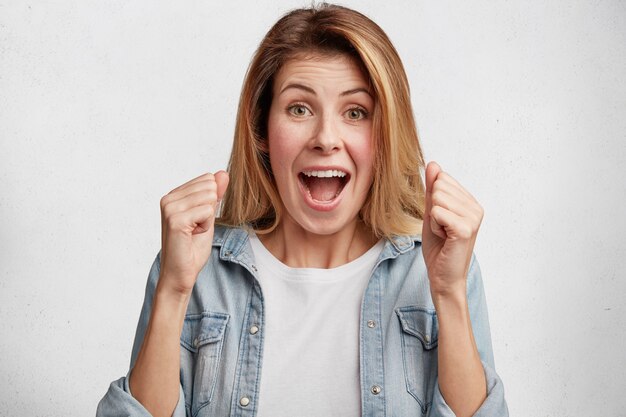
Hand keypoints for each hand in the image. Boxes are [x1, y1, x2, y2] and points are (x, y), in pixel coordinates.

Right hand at [158, 171, 228, 295]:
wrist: (180, 274)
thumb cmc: (192, 248)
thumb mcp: (208, 216)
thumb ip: (215, 194)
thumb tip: (223, 173)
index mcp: (174, 195)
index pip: (208, 180)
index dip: (211, 204)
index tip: (198, 222)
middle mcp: (168, 198)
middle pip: (210, 187)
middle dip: (211, 211)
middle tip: (196, 229)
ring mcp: (170, 208)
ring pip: (210, 198)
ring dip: (208, 219)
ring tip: (194, 232)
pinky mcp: (175, 220)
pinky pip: (208, 211)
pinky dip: (206, 226)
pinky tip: (192, 236)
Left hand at [421, 162, 482, 297]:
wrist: (442, 276)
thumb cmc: (439, 247)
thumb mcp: (432, 213)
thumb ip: (432, 189)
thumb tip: (433, 164)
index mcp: (471, 202)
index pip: (442, 179)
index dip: (432, 201)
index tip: (440, 220)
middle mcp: (476, 207)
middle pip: (438, 187)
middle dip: (432, 209)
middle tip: (441, 229)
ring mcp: (473, 218)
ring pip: (436, 199)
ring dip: (433, 219)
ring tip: (443, 234)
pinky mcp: (466, 228)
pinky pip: (437, 212)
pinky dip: (434, 226)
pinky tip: (445, 239)